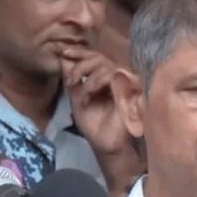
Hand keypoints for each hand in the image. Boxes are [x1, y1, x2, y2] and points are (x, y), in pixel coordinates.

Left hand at [60, 48, 142, 196]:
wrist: (105, 144)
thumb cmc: (93, 123)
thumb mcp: (76, 98)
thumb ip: (72, 79)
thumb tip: (63, 57)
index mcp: (104, 77)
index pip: (94, 56)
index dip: (80, 52)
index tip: (64, 52)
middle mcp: (117, 76)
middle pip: (99, 57)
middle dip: (80, 65)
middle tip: (71, 80)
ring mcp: (126, 82)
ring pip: (105, 65)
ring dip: (88, 78)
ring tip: (81, 93)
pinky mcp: (132, 89)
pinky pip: (115, 75)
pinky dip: (98, 81)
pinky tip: (90, 93)